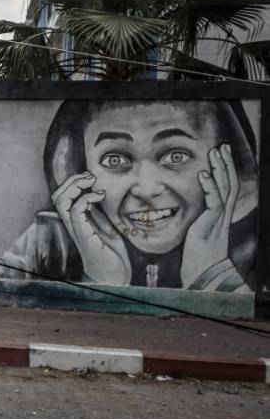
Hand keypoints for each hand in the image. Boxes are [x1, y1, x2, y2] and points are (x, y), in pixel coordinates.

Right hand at [52, 171, 130, 284]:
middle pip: (58, 196)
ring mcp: (76, 229)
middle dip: (71, 181)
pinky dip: (86, 198)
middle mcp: (72, 224)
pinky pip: (75, 212)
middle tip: (89, 176)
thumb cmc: (111, 255)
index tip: (91, 178)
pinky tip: (99, 196)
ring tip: (90, 181)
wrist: (115, 276)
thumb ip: (98, 213)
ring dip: (74, 186)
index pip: (63, 197)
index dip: (73, 182)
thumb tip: (96, 194)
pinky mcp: (83, 235)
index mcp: (76, 221)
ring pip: (61, 201)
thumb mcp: (106, 227)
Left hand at [181, 145, 237, 287]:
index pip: (226, 187)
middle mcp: (224, 213)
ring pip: (226, 187)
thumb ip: (196, 219)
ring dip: (220, 169)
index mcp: (220, 214)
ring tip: (215, 153)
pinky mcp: (212, 222)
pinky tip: (204, 174)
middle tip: (222, 147)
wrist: (205, 272)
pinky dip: (210, 186)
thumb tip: (186, 212)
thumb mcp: (197, 231)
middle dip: (226, 164)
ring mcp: (220, 217)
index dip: (224, 171)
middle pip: (230, 183)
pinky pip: (215, 200)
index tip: (219, 156)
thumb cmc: (199, 256)